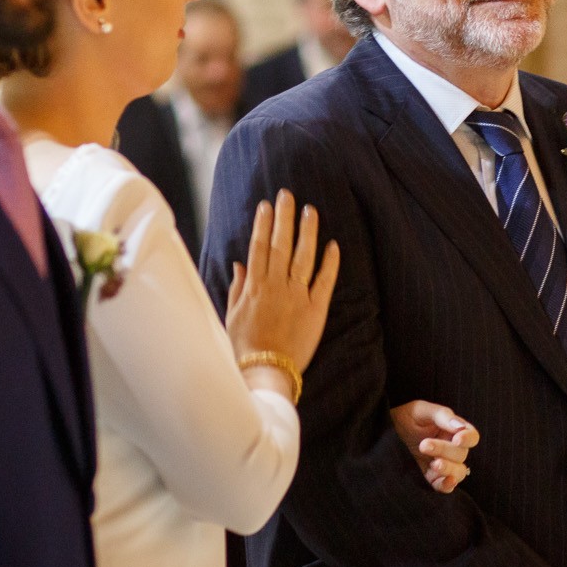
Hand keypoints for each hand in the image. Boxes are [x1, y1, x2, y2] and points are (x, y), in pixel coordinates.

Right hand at [226, 189, 341, 372]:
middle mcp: (276, 285)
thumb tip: (240, 264)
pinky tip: (334, 244)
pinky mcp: (315, 309)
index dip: (263, 223)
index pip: (259, 246)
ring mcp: (297, 295)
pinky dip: (330, 262)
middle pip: (281, 244)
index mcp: (254, 286)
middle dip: (284, 217)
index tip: (266, 205)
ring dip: (307, 232)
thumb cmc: (245, 345)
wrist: (266, 371)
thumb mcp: (232, 315)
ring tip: (311, 210)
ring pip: (303, 256)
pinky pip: (324, 281)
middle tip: (288, 194)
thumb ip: (237, 287)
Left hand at [388, 400, 478, 492]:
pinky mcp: (433, 477)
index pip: (472, 437)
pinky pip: (446, 486)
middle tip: (424, 445)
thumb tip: (460, 428)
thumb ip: (443, 416)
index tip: (457, 439)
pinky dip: (445, 485)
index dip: (468, 439)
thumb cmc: (408, 416)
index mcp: (454, 430)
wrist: (389, 431)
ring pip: (458, 472)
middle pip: (461, 455)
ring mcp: (444, 464)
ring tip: (433, 464)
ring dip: (448, 470)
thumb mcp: (422, 410)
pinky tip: (437, 480)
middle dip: (444, 450)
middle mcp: (453, 448)